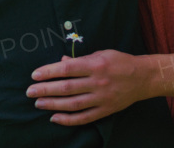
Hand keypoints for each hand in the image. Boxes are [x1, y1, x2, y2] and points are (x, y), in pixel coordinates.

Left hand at [27, 50, 147, 125]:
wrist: (143, 78)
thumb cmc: (120, 62)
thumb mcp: (102, 54)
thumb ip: (81, 60)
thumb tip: (60, 63)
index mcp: (96, 65)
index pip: (68, 69)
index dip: (49, 72)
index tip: (35, 75)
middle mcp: (98, 82)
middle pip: (66, 87)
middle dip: (45, 89)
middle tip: (30, 91)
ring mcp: (102, 97)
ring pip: (72, 104)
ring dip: (53, 104)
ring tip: (38, 103)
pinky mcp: (105, 110)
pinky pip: (83, 117)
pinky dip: (68, 119)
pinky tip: (54, 118)